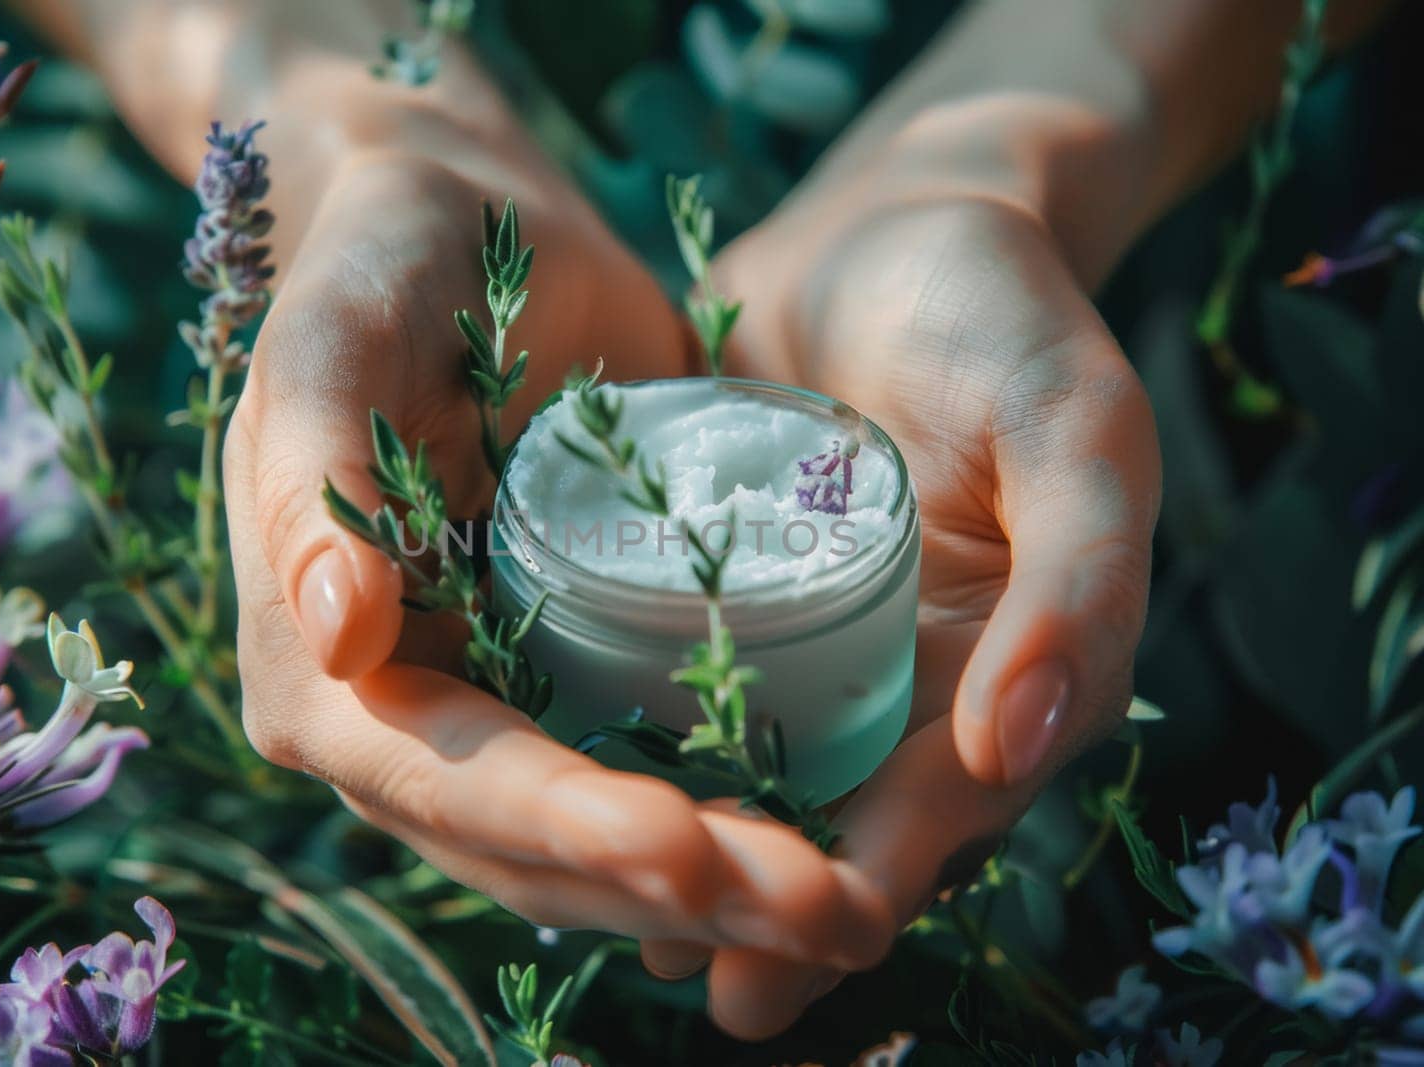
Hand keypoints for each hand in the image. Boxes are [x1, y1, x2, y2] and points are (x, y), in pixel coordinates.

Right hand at [222, 107, 894, 963]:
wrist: (473, 229)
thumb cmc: (390, 264)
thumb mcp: (337, 339)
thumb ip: (315, 478)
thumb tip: (335, 639)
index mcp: (319, 669)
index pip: (440, 779)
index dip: (560, 825)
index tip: (689, 849)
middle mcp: (402, 721)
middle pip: (533, 846)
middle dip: (672, 889)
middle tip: (825, 913)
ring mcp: (494, 712)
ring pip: (600, 845)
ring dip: (722, 887)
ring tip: (851, 909)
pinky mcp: (574, 681)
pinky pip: (648, 777)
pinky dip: (731, 822)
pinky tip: (830, 844)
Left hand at [638, 184, 1160, 1034]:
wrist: (903, 221)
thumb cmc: (1008, 317)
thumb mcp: (1079, 431)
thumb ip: (1079, 582)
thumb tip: (1023, 748)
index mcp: (998, 670)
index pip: (938, 805)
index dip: (876, 878)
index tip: (802, 946)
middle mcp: (896, 680)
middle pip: (834, 821)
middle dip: (771, 907)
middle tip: (705, 990)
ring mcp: (800, 640)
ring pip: (747, 779)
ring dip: (695, 855)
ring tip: (619, 934)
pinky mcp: (714, 588)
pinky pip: (673, 684)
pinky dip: (632, 744)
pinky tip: (564, 789)